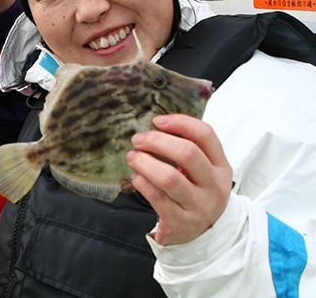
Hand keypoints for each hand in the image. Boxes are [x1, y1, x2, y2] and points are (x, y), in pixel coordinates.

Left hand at [126, 114, 233, 245]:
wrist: (204, 233)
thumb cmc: (197, 192)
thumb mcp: (203, 170)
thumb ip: (188, 148)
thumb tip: (157, 125)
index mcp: (221, 167)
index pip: (206, 135)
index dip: (180, 122)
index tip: (157, 120)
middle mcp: (214, 186)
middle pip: (187, 154)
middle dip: (157, 141)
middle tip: (138, 140)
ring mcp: (199, 206)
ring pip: (169, 178)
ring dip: (145, 163)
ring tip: (132, 157)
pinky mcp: (181, 222)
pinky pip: (157, 198)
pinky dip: (142, 184)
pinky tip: (136, 177)